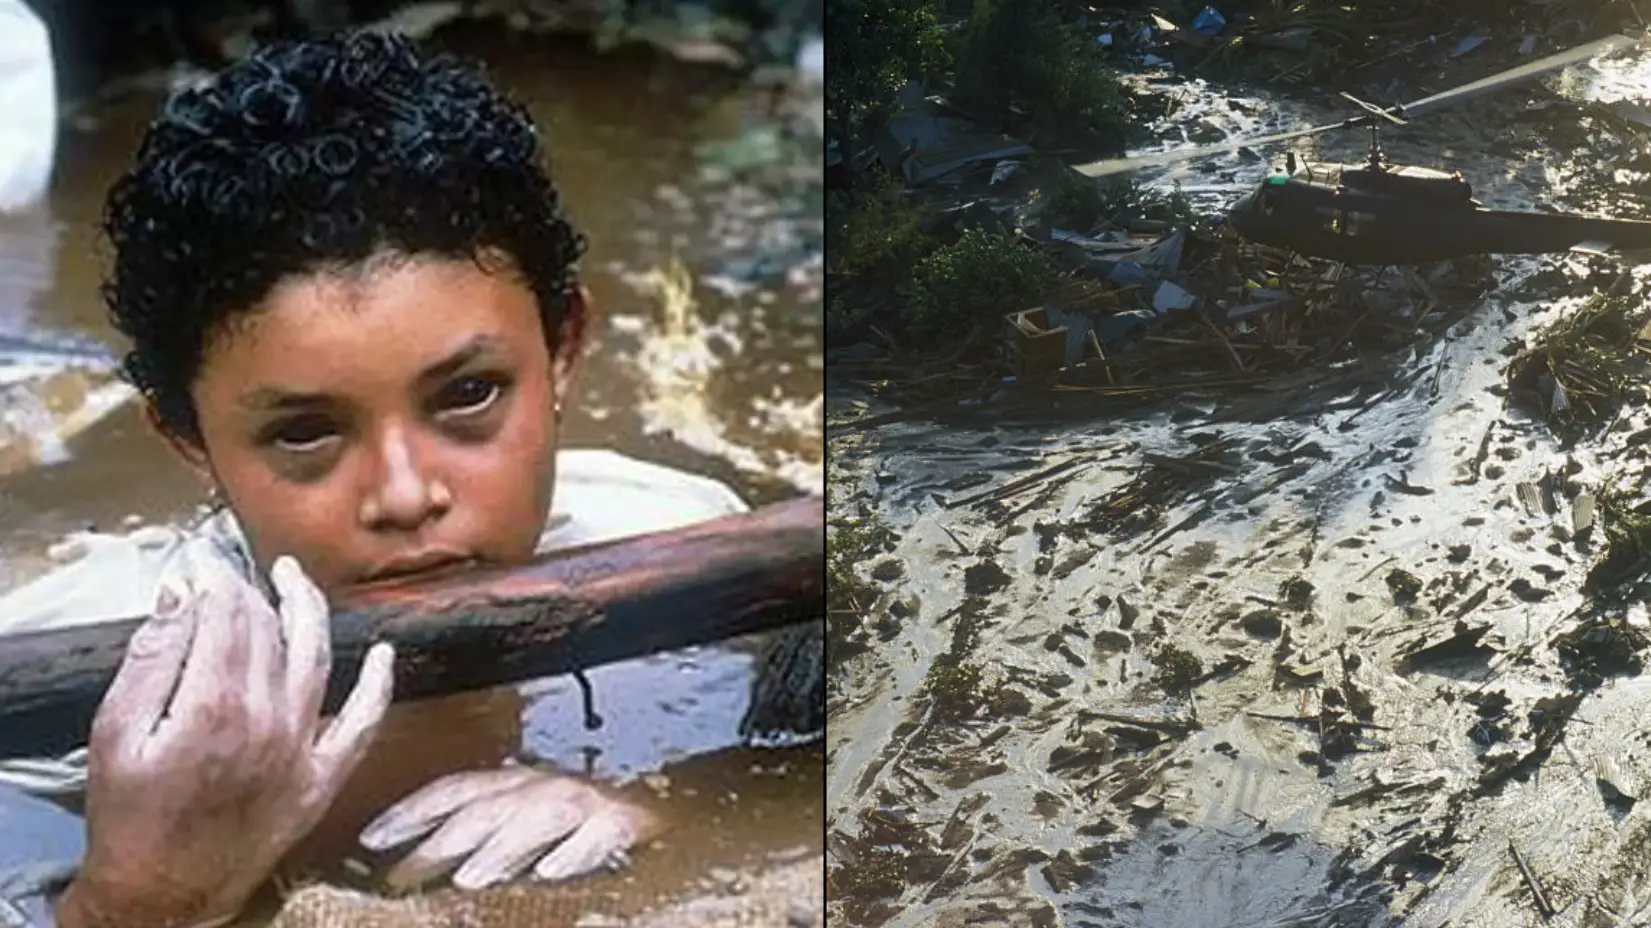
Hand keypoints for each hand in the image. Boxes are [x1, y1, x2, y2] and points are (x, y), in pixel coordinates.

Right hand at [55, 540, 395, 927]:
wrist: (162, 896)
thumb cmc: (130, 818)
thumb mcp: (115, 733)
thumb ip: (152, 658)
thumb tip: (183, 595)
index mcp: (213, 705)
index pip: (226, 613)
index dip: (214, 577)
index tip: (201, 561)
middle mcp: (268, 720)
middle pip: (268, 630)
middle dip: (249, 590)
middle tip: (232, 570)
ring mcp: (302, 749)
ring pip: (317, 657)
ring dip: (309, 610)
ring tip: (295, 579)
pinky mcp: (323, 779)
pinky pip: (364, 724)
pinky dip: (379, 685)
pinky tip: (385, 653)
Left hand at [359, 763, 657, 890]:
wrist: (668, 811)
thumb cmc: (582, 827)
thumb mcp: (526, 825)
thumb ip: (485, 837)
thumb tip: (421, 866)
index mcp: (517, 784)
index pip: (455, 790)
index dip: (411, 811)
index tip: (370, 839)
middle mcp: (547, 787)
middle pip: (486, 808)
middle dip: (442, 840)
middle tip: (404, 876)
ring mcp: (587, 803)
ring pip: (538, 816)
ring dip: (503, 847)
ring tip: (471, 878)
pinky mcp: (626, 824)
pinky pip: (599, 835)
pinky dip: (575, 851)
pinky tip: (553, 873)